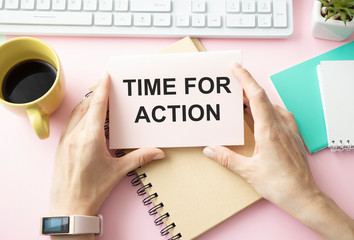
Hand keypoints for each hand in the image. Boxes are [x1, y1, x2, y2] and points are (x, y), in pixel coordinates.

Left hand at [49, 73, 164, 216]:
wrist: (68, 208)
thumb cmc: (91, 191)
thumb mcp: (118, 172)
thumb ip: (139, 158)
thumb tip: (158, 152)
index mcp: (90, 138)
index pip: (96, 106)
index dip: (102, 89)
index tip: (106, 76)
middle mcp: (75, 135)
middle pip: (85, 106)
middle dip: (96, 93)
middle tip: (105, 84)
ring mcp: (65, 141)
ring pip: (76, 113)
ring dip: (86, 103)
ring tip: (96, 97)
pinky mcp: (60, 147)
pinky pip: (70, 123)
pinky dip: (79, 115)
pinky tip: (85, 118)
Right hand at [203, 64, 353, 239]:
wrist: (304, 196)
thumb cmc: (280, 185)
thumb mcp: (248, 172)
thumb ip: (227, 158)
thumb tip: (210, 149)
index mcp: (269, 131)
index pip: (256, 96)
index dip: (245, 79)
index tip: (236, 68)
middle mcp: (281, 126)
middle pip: (262, 98)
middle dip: (246, 87)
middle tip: (232, 83)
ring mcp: (289, 130)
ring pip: (271, 105)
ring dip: (256, 99)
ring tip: (242, 100)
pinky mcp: (293, 136)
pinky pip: (279, 115)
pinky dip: (267, 109)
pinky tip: (262, 116)